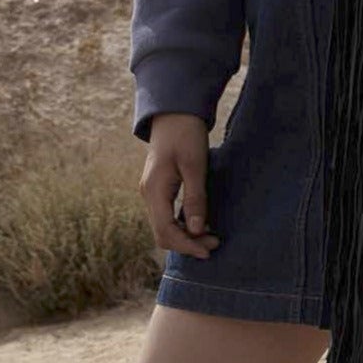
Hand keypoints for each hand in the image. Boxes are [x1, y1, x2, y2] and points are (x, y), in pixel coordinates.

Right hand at [140, 113, 222, 258]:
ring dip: (186, 235)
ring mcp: (151, 191)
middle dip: (187, 243)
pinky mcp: (158, 188)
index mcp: (154, 190)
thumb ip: (195, 199)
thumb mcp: (195, 166)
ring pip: (164, 226)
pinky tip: (200, 222)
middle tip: (215, 243)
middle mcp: (148, 194)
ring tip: (211, 235)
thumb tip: (196, 230)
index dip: (187, 245)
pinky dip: (182, 224)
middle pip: (163, 233)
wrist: (175, 113)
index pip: (165, 232)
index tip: (209, 250)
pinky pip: (166, 215)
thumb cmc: (186, 135)